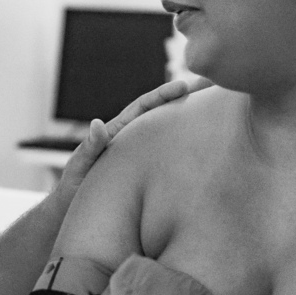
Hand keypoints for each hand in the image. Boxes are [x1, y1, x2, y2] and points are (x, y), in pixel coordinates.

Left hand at [58, 76, 211, 194]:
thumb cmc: (76, 185)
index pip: (145, 106)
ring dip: (191, 119)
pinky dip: (188, 146)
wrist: (78, 210)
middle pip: (163, 112)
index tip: (184, 86)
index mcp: (119, 131)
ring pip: (170, 132)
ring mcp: (143, 153)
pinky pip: (171, 154)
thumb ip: (89, 146)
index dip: (164, 95)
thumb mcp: (81, 165)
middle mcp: (134, 137)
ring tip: (219, 109)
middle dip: (187, 98)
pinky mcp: (150, 170)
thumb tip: (96, 124)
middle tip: (212, 85)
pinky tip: (210, 146)